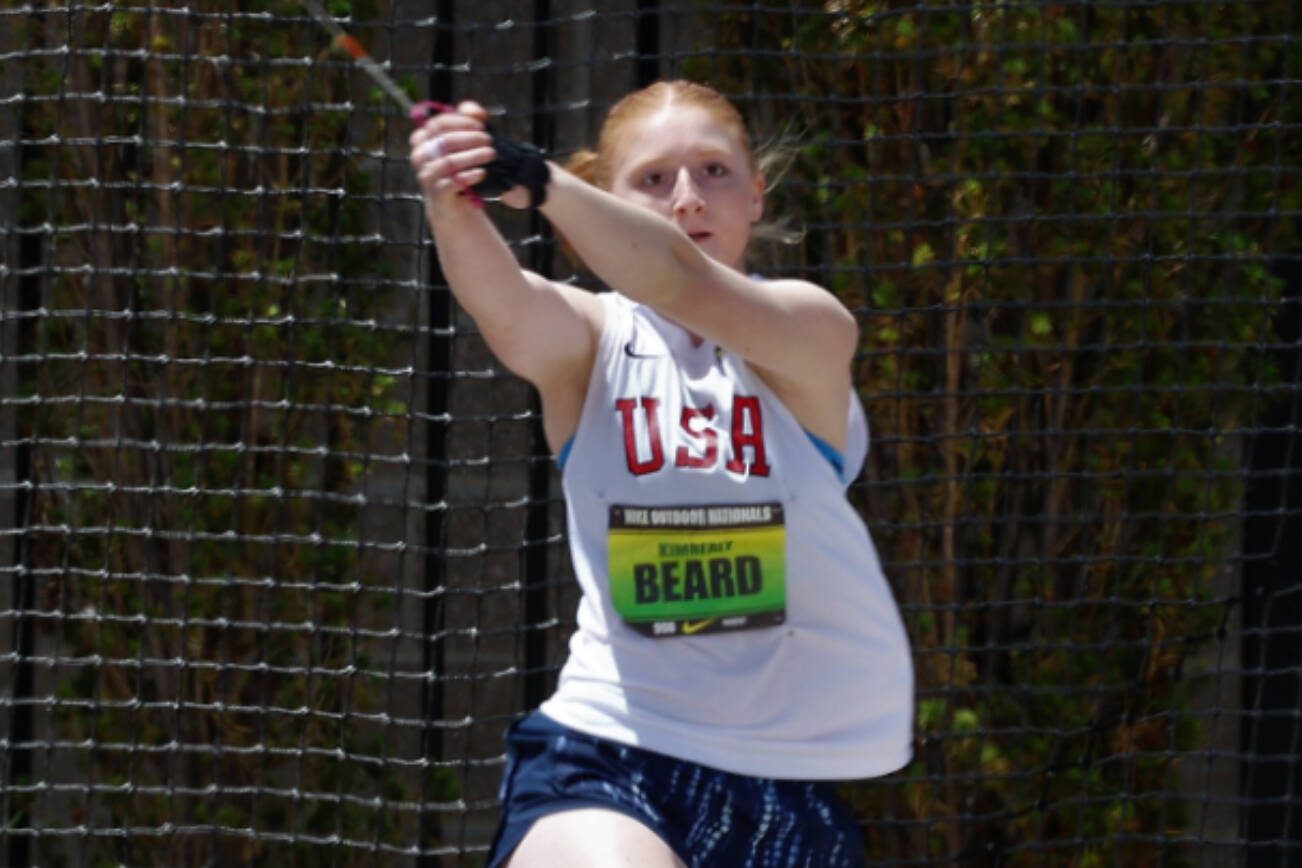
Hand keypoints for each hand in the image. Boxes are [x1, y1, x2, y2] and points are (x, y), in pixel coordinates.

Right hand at [409, 101, 533, 211]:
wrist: (454, 204)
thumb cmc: (459, 167)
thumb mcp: (463, 140)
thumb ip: (468, 119)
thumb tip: (479, 113)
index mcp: (422, 139)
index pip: (439, 123)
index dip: (462, 121)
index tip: (482, 125)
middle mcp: (420, 156)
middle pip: (445, 141)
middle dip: (472, 139)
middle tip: (490, 141)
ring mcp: (426, 176)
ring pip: (449, 162)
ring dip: (474, 156)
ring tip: (491, 155)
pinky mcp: (437, 194)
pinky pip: (453, 182)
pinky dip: (470, 176)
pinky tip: (482, 173)